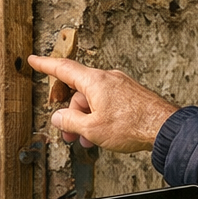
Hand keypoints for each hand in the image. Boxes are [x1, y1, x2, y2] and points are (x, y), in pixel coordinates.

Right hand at [27, 56, 179, 152]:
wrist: (164, 127)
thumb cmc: (132, 125)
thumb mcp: (92, 128)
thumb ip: (70, 122)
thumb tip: (58, 117)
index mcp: (94, 81)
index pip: (63, 68)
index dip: (45, 65)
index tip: (34, 60)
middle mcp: (107, 78)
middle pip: (77, 90)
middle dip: (68, 111)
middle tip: (65, 130)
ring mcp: (119, 86)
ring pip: (92, 99)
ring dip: (85, 118)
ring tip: (86, 139)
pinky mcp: (129, 95)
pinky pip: (106, 102)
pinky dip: (98, 115)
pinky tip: (100, 133)